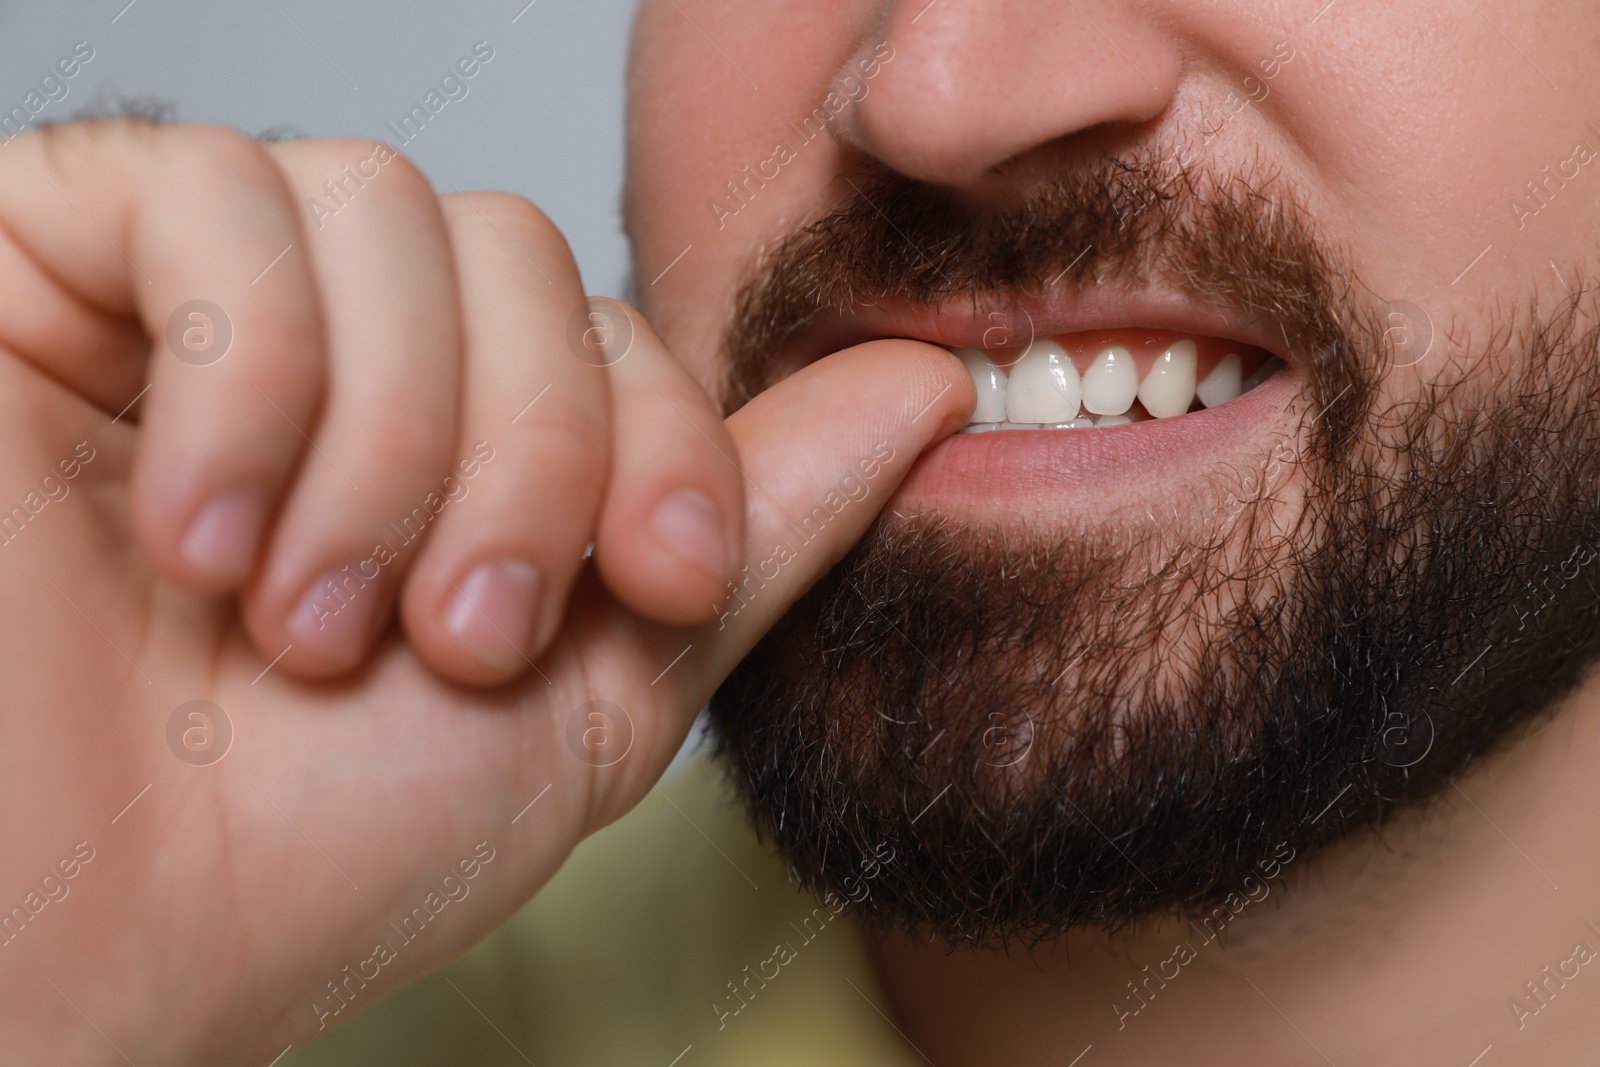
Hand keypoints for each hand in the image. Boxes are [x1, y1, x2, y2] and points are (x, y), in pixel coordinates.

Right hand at [0, 122, 971, 1063]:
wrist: (87, 939)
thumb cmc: (317, 853)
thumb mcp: (601, 689)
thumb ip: (754, 524)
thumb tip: (924, 386)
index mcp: (448, 440)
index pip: (607, 321)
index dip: (657, 434)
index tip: (657, 581)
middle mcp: (325, 355)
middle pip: (513, 251)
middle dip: (525, 455)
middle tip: (457, 632)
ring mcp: (183, 303)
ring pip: (383, 212)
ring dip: (388, 443)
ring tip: (315, 616)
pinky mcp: (43, 268)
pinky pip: (209, 198)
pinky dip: (246, 375)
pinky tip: (200, 535)